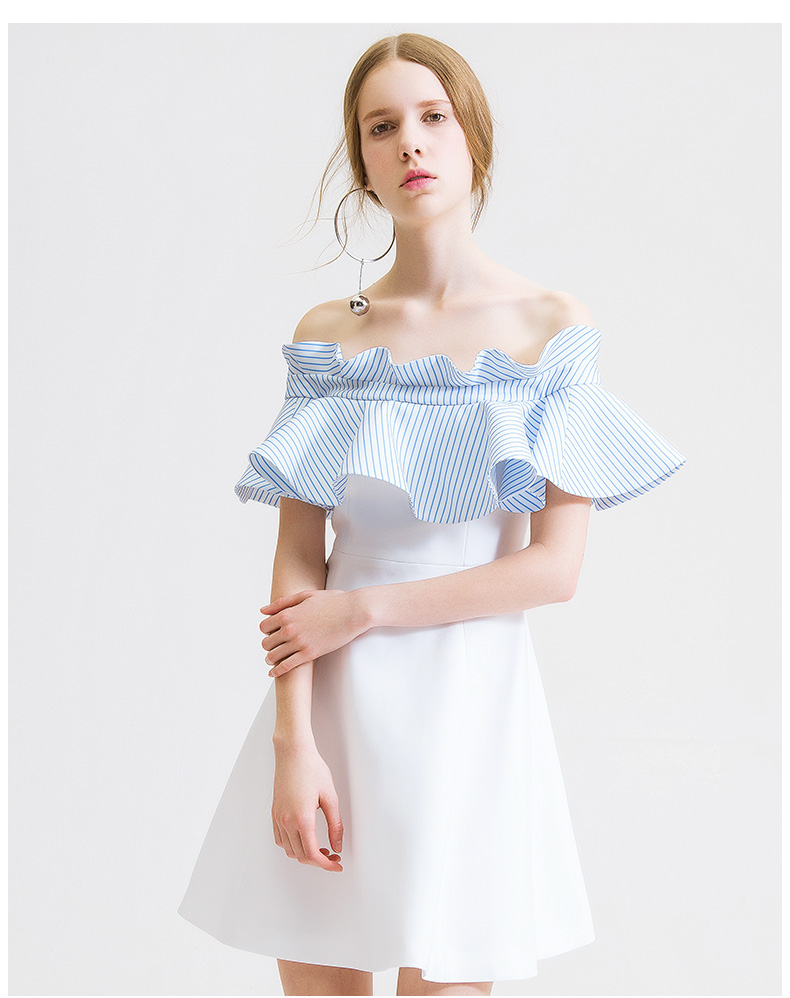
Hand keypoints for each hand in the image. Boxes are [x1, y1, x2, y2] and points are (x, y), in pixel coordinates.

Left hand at [260, 588, 369, 677]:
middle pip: (266, 642)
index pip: (264, 626)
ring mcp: (299, 642)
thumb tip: (262, 610)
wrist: (354, 612)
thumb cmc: (333, 601)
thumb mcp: (305, 595)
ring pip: (274, 655)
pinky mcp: (310, 654)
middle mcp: (290, 629)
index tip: (271, 632)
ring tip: (271, 659)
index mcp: (288, 614)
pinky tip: (274, 673)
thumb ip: (282, 602)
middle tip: (273, 646)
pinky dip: (277, 671)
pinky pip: (287, 666)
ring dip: (270, 658)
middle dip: (268, 644)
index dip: (266, 630)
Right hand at [272, 740, 343, 872]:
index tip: (337, 864)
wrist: (293, 752)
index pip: (312, 854)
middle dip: (318, 861)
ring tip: (321, 848)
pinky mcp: (274, 813)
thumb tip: (337, 846)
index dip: (326, 864)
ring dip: (305, 854)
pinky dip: (292, 845)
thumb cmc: (312, 769)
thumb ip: (335, 825)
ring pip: (289, 850)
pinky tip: (304, 838)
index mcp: (302, 819)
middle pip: (300, 855)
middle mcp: (286, 821)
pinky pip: (280, 839)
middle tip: (333, 855)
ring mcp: (278, 818)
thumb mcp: (330, 797)